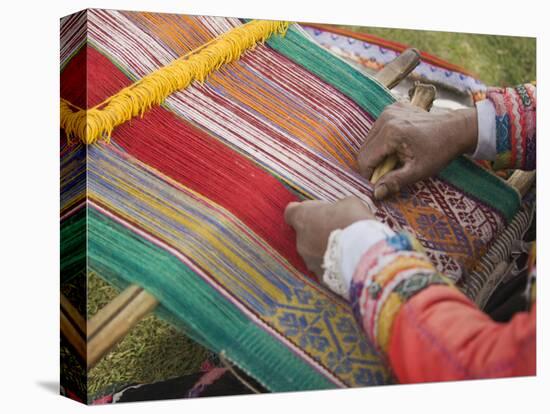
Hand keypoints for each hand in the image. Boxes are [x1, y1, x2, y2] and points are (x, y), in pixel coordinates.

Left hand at [284, 197, 374, 278]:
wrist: (365, 252)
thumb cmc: (354, 221)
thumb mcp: (347, 203)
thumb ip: (336, 207)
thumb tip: (338, 212)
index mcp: (302, 217)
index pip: (291, 213)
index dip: (303, 212)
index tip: (316, 212)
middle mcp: (300, 241)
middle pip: (304, 235)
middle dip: (318, 232)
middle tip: (338, 230)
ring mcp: (309, 261)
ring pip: (313, 253)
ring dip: (324, 250)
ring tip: (346, 248)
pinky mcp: (320, 277)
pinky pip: (324, 269)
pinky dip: (333, 266)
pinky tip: (348, 262)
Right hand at [358, 102, 477, 199]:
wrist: (456, 128)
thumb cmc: (439, 150)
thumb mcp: (418, 171)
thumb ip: (394, 182)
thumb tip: (376, 193)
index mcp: (390, 133)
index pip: (365, 158)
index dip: (368, 175)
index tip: (378, 183)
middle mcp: (386, 118)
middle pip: (365, 148)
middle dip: (372, 164)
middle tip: (388, 173)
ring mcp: (388, 111)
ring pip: (369, 139)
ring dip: (376, 153)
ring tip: (394, 159)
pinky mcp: (392, 109)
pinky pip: (377, 130)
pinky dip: (382, 142)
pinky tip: (397, 146)